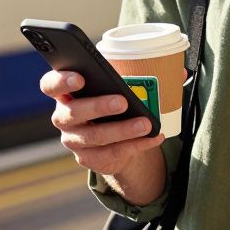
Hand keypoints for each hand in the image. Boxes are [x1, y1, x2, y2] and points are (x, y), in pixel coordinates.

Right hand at [41, 70, 164, 175]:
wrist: (113, 135)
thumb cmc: (113, 98)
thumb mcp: (120, 82)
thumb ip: (140, 71)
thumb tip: (179, 70)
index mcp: (65, 91)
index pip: (50, 84)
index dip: (61, 81)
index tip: (81, 77)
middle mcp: (64, 116)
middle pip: (72, 113)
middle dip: (97, 107)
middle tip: (122, 102)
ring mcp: (74, 140)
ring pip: (94, 137)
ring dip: (122, 130)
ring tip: (146, 124)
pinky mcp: (89, 159)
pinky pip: (111, 155)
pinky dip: (135, 146)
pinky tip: (153, 138)